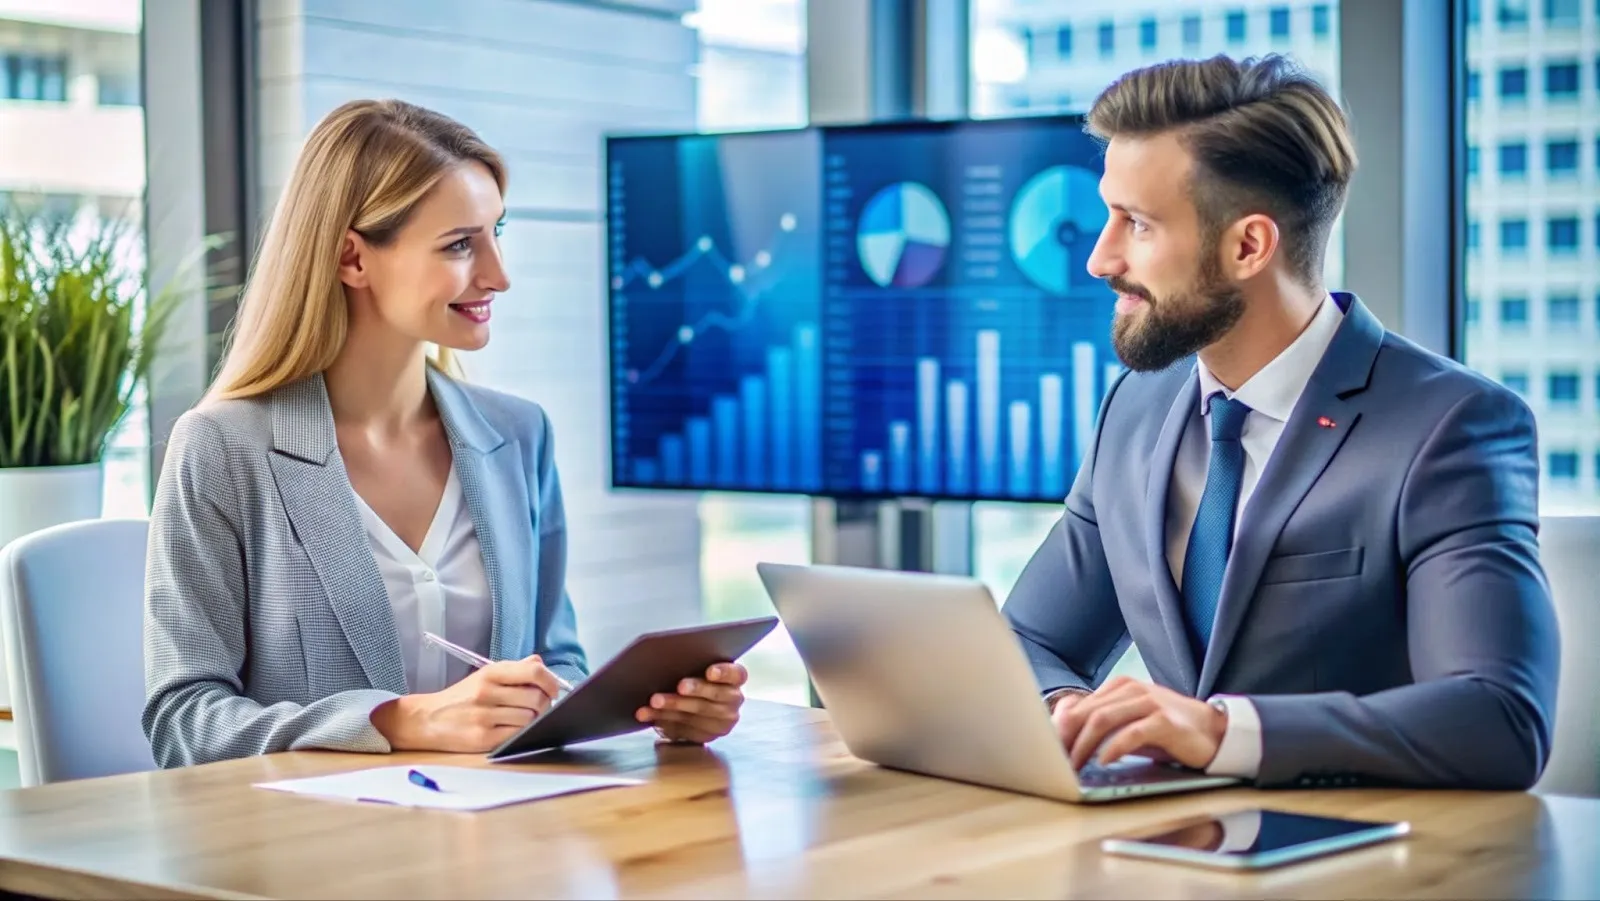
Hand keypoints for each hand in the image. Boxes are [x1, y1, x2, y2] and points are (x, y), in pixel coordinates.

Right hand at [371, 655, 563, 752]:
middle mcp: (487, 692)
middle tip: (539, 707)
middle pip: (536, 697)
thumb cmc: (461, 697)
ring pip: (529, 718)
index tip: (553, 689)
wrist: (426, 720)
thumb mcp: (484, 676)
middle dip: (545, 704)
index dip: (550, 681)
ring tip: (524, 718)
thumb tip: (539, 663)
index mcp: (490, 673)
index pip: (533, 670)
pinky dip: (521, 733)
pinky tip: (514, 729)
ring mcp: (484, 716)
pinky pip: (516, 735)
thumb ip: (514, 669)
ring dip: (533, 720)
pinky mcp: (482, 738)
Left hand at [635, 662, 747, 743]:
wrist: (698, 706)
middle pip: (716, 696)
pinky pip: (684, 729)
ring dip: (673, 708)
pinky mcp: (706, 736)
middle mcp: (733, 701)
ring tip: (654, 702)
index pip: (736, 674)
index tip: (710, 671)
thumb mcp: (700, 666)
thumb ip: (694, 661)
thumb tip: (670, 654)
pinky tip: (649, 715)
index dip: (724, 672)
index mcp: (735, 679)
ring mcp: (722, 722)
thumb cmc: (696, 677)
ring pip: (697, 715)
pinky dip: (663, 721)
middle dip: (695, 690)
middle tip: (679, 686)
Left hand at [1050, 676, 1227, 770]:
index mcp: (1119, 687)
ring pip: (1102, 721)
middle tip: (1053, 763)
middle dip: (1065, 740)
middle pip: (1085, 713)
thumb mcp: (1131, 723)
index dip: (1058, 730)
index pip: (1078, 706)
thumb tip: (1065, 736)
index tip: (1045, 752)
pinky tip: (1104, 761)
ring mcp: (1148, 703)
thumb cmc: (1167, 730)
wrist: (1213, 731)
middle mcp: (1130, 690)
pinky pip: (1131, 733)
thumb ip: (1103, 724)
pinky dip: (1113, 748)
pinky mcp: (1164, 721)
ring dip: (1083, 746)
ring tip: (1073, 767)